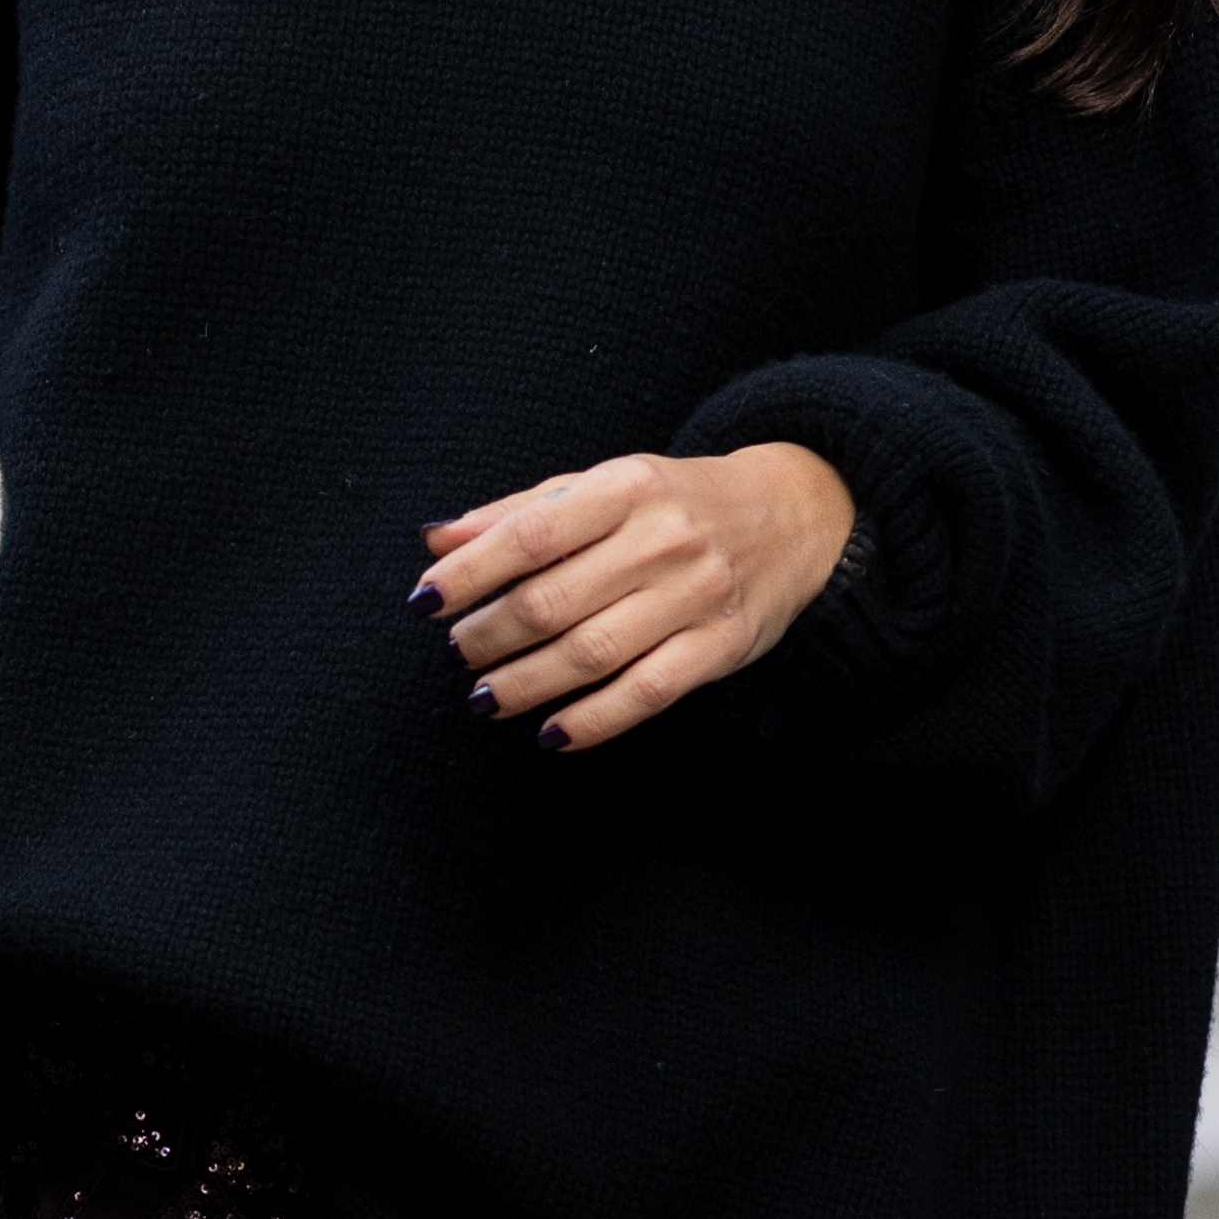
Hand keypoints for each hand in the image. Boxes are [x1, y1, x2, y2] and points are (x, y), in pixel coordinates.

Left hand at [416, 442, 855, 751]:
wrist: (793, 515)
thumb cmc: (675, 502)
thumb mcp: (603, 486)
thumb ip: (519, 512)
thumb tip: (435, 538)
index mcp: (626, 486)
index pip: (531, 533)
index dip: (470, 572)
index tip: (425, 600)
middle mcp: (663, 539)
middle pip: (553, 601)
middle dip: (490, 635)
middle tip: (459, 653)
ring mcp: (695, 595)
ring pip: (592, 653)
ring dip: (526, 684)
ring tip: (485, 697)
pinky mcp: (720, 646)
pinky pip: (645, 694)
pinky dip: (592, 720)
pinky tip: (551, 733)